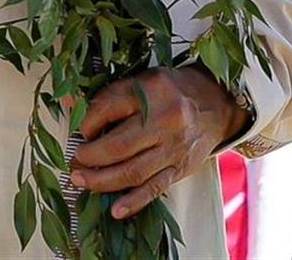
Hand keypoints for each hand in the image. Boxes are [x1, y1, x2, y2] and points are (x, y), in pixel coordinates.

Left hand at [70, 67, 246, 220]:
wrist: (216, 103)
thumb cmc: (172, 91)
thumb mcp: (144, 80)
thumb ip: (112, 96)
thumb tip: (75, 111)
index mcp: (152, 91)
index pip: (109, 108)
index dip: (88, 122)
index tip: (80, 131)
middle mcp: (165, 120)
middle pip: (118, 145)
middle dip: (90, 158)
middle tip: (75, 163)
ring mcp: (174, 147)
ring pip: (133, 172)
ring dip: (102, 181)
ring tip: (82, 181)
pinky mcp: (181, 168)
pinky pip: (154, 189)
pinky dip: (133, 202)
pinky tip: (115, 210)